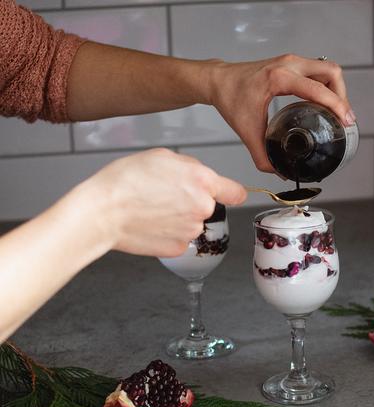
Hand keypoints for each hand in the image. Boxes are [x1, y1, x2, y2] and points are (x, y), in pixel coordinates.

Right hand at [83, 148, 246, 256]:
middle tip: (165, 195)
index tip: (230, 195)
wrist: (102, 212)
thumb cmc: (125, 181)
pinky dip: (168, 233)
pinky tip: (151, 224)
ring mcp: (191, 231)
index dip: (231, 193)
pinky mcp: (178, 248)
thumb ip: (190, 167)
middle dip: (192, 201)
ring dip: (179, 218)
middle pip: (207, 206)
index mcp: (202, 181)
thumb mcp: (161, 156)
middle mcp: (202, 208)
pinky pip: (179, 238)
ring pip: (192, 222)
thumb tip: (199, 176)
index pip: (235, 192)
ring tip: (152, 209)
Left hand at [207, 54, 354, 172]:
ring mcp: (290, 61)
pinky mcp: (290, 64)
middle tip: (343, 119)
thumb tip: (279, 173)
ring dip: (337, 89)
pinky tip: (324, 104)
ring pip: (327, 69)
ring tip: (337, 112)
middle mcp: (288, 65)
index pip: (317, 89)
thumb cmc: (230, 98)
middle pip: (331, 73)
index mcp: (278, 78)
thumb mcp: (246, 131)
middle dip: (342, 96)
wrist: (219, 81)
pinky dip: (326, 86)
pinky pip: (318, 70)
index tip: (346, 121)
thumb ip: (263, 156)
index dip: (336, 105)